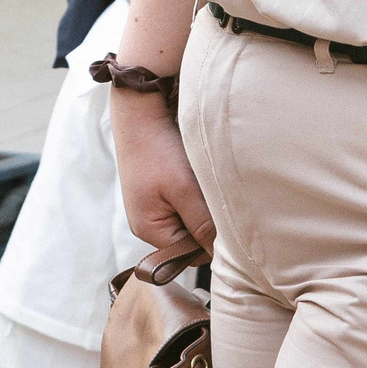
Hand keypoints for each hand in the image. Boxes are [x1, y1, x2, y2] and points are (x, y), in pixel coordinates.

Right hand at [111, 88, 214, 251]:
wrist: (139, 112)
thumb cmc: (157, 150)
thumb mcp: (184, 189)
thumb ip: (202, 224)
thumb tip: (220, 255)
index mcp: (148, 229)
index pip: (188, 254)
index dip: (210, 242)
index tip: (227, 222)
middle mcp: (147, 223)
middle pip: (189, 239)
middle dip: (206, 223)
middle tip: (216, 198)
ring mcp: (151, 207)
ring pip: (188, 220)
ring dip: (201, 207)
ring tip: (204, 185)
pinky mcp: (157, 192)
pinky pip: (183, 204)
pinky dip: (194, 195)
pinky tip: (196, 177)